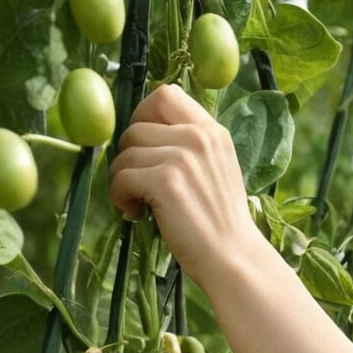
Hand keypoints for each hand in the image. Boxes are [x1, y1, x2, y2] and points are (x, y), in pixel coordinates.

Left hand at [109, 84, 259, 278]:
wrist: (232, 257)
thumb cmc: (220, 222)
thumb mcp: (216, 170)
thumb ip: (191, 146)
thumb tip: (146, 131)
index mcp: (212, 131)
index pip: (166, 95)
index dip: (143, 115)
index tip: (143, 145)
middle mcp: (198, 137)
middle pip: (136, 127)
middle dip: (128, 156)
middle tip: (139, 182)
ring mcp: (182, 158)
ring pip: (125, 154)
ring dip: (122, 180)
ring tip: (139, 202)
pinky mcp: (165, 181)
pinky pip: (121, 177)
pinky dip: (120, 197)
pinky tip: (137, 213)